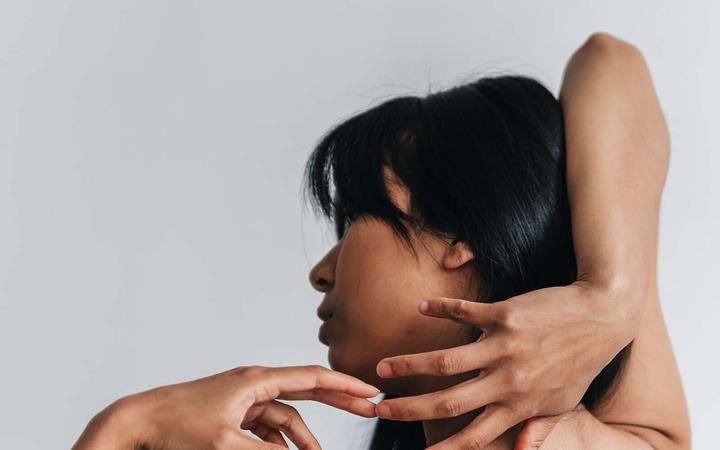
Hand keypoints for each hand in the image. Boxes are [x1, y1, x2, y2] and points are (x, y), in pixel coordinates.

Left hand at [72, 365, 378, 449]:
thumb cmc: (177, 426)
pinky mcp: (233, 412)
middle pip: (307, 389)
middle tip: (369, 408)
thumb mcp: (225, 446)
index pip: (311, 378)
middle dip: (338, 400)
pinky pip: (266, 426)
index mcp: (256, 381)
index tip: (369, 389)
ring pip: (285, 414)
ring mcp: (243, 398)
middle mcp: (254, 384)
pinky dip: (279, 441)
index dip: (344, 385)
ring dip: (303, 436)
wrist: (139, 421)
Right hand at [373, 281, 638, 448]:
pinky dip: (440, 309)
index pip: (476, 436)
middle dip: (409, 408)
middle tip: (377, 406)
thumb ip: (538, 427)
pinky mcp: (505, 314)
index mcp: (521, 405)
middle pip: (449, 401)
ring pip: (446, 360)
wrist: (604, 316)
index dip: (445, 449)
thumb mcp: (564, 402)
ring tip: (383, 366)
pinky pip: (464, 312)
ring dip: (410, 364)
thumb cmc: (582, 361)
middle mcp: (508, 380)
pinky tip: (422, 306)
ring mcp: (504, 346)